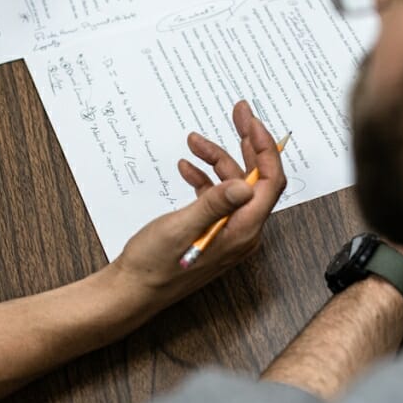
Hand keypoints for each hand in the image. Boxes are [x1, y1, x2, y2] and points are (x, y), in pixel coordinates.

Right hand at [110, 100, 286, 312]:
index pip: (269, 181)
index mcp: (242, 230)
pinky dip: (205, 178)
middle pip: (256, 178)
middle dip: (247, 143)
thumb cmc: (154, 265)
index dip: (264, 147)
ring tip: (193, 141)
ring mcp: (228, 231)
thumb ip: (214, 204)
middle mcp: (241, 231)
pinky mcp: (212, 231)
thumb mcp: (182, 228)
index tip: (250, 121)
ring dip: (216, 159)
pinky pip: (217, 197)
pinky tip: (186, 168)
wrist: (133, 289)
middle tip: (238, 113)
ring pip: (233, 185)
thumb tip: (245, 185)